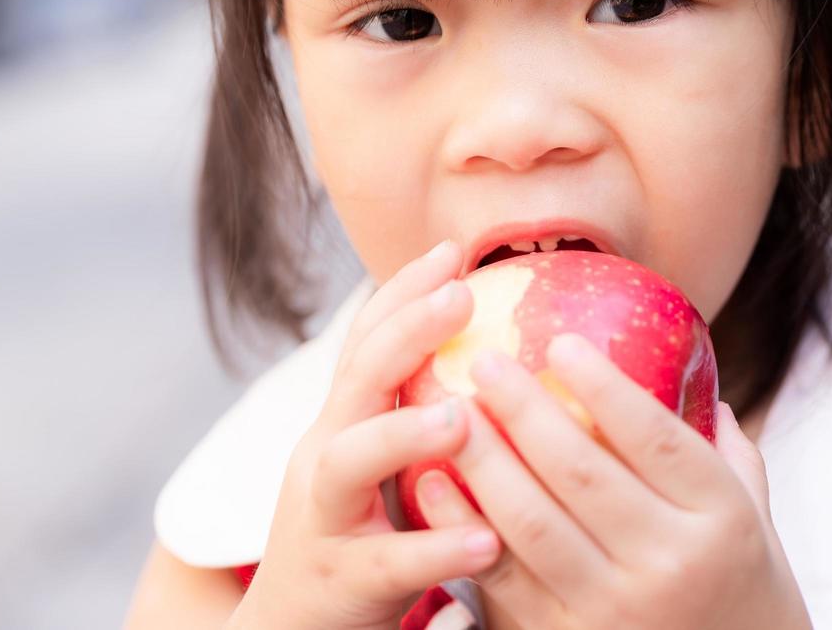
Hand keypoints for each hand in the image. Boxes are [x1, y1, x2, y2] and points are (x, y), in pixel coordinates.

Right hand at [230, 242, 503, 629]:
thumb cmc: (362, 542)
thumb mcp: (386, 469)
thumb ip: (427, 415)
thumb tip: (507, 359)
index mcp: (345, 424)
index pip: (369, 341)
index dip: (405, 291)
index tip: (455, 248)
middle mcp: (325, 459)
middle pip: (356, 381)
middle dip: (405, 332)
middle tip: (461, 296)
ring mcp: (324, 520)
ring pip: (349, 464)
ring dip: (403, 433)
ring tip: (462, 418)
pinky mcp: (339, 583)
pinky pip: (387, 563)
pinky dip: (434, 549)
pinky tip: (485, 539)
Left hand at [415, 334, 812, 629]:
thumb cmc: (746, 596)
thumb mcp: (758, 524)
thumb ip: (730, 456)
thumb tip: (702, 384)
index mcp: (721, 519)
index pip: (656, 438)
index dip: (606, 386)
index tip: (561, 342)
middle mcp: (667, 563)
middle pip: (581, 471)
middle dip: (524, 408)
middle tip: (484, 361)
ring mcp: (613, 610)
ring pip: (532, 521)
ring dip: (483, 459)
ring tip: (450, 411)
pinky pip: (502, 577)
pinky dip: (461, 525)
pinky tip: (433, 482)